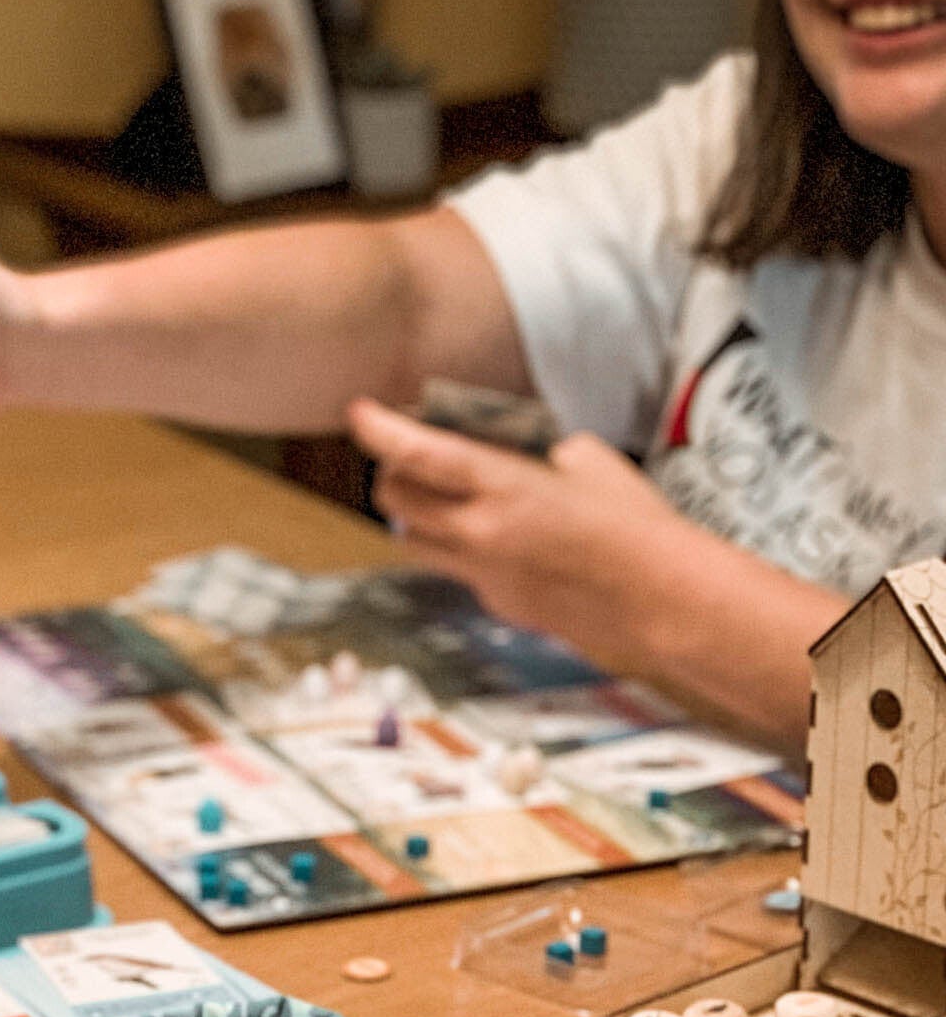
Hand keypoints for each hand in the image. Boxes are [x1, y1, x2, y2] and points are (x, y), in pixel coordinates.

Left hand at [348, 395, 710, 674]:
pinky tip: (496, 539)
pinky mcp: (493, 602)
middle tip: (406, 457)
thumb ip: (540, 454)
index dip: (382, 432)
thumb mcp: (590, 462)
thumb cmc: (634, 525)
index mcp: (504, 487)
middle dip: (392, 473)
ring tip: (440, 497)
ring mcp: (480, 573)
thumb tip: (524, 456)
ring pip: (413, 540)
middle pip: (396, 500)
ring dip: (415, 515)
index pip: (422, 455)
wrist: (656, 599)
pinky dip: (460, 548)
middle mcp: (479, 532)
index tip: (359, 415)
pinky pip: (455, 569)